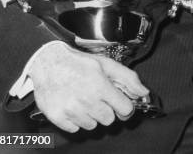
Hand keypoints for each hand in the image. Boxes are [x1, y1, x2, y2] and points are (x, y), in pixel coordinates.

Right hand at [29, 43, 149, 132]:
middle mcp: (87, 101)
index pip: (125, 109)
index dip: (125, 106)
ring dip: (91, 115)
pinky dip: (75, 120)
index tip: (121, 103)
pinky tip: (74, 105)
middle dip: (107, 109)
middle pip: (109, 119)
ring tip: (85, 100)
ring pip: (92, 125)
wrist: (49, 63)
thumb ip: (128, 78)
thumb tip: (143, 92)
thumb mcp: (107, 64)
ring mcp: (71, 111)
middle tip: (99, 98)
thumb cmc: (79, 63)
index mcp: (101, 87)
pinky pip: (74, 129)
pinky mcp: (57, 118)